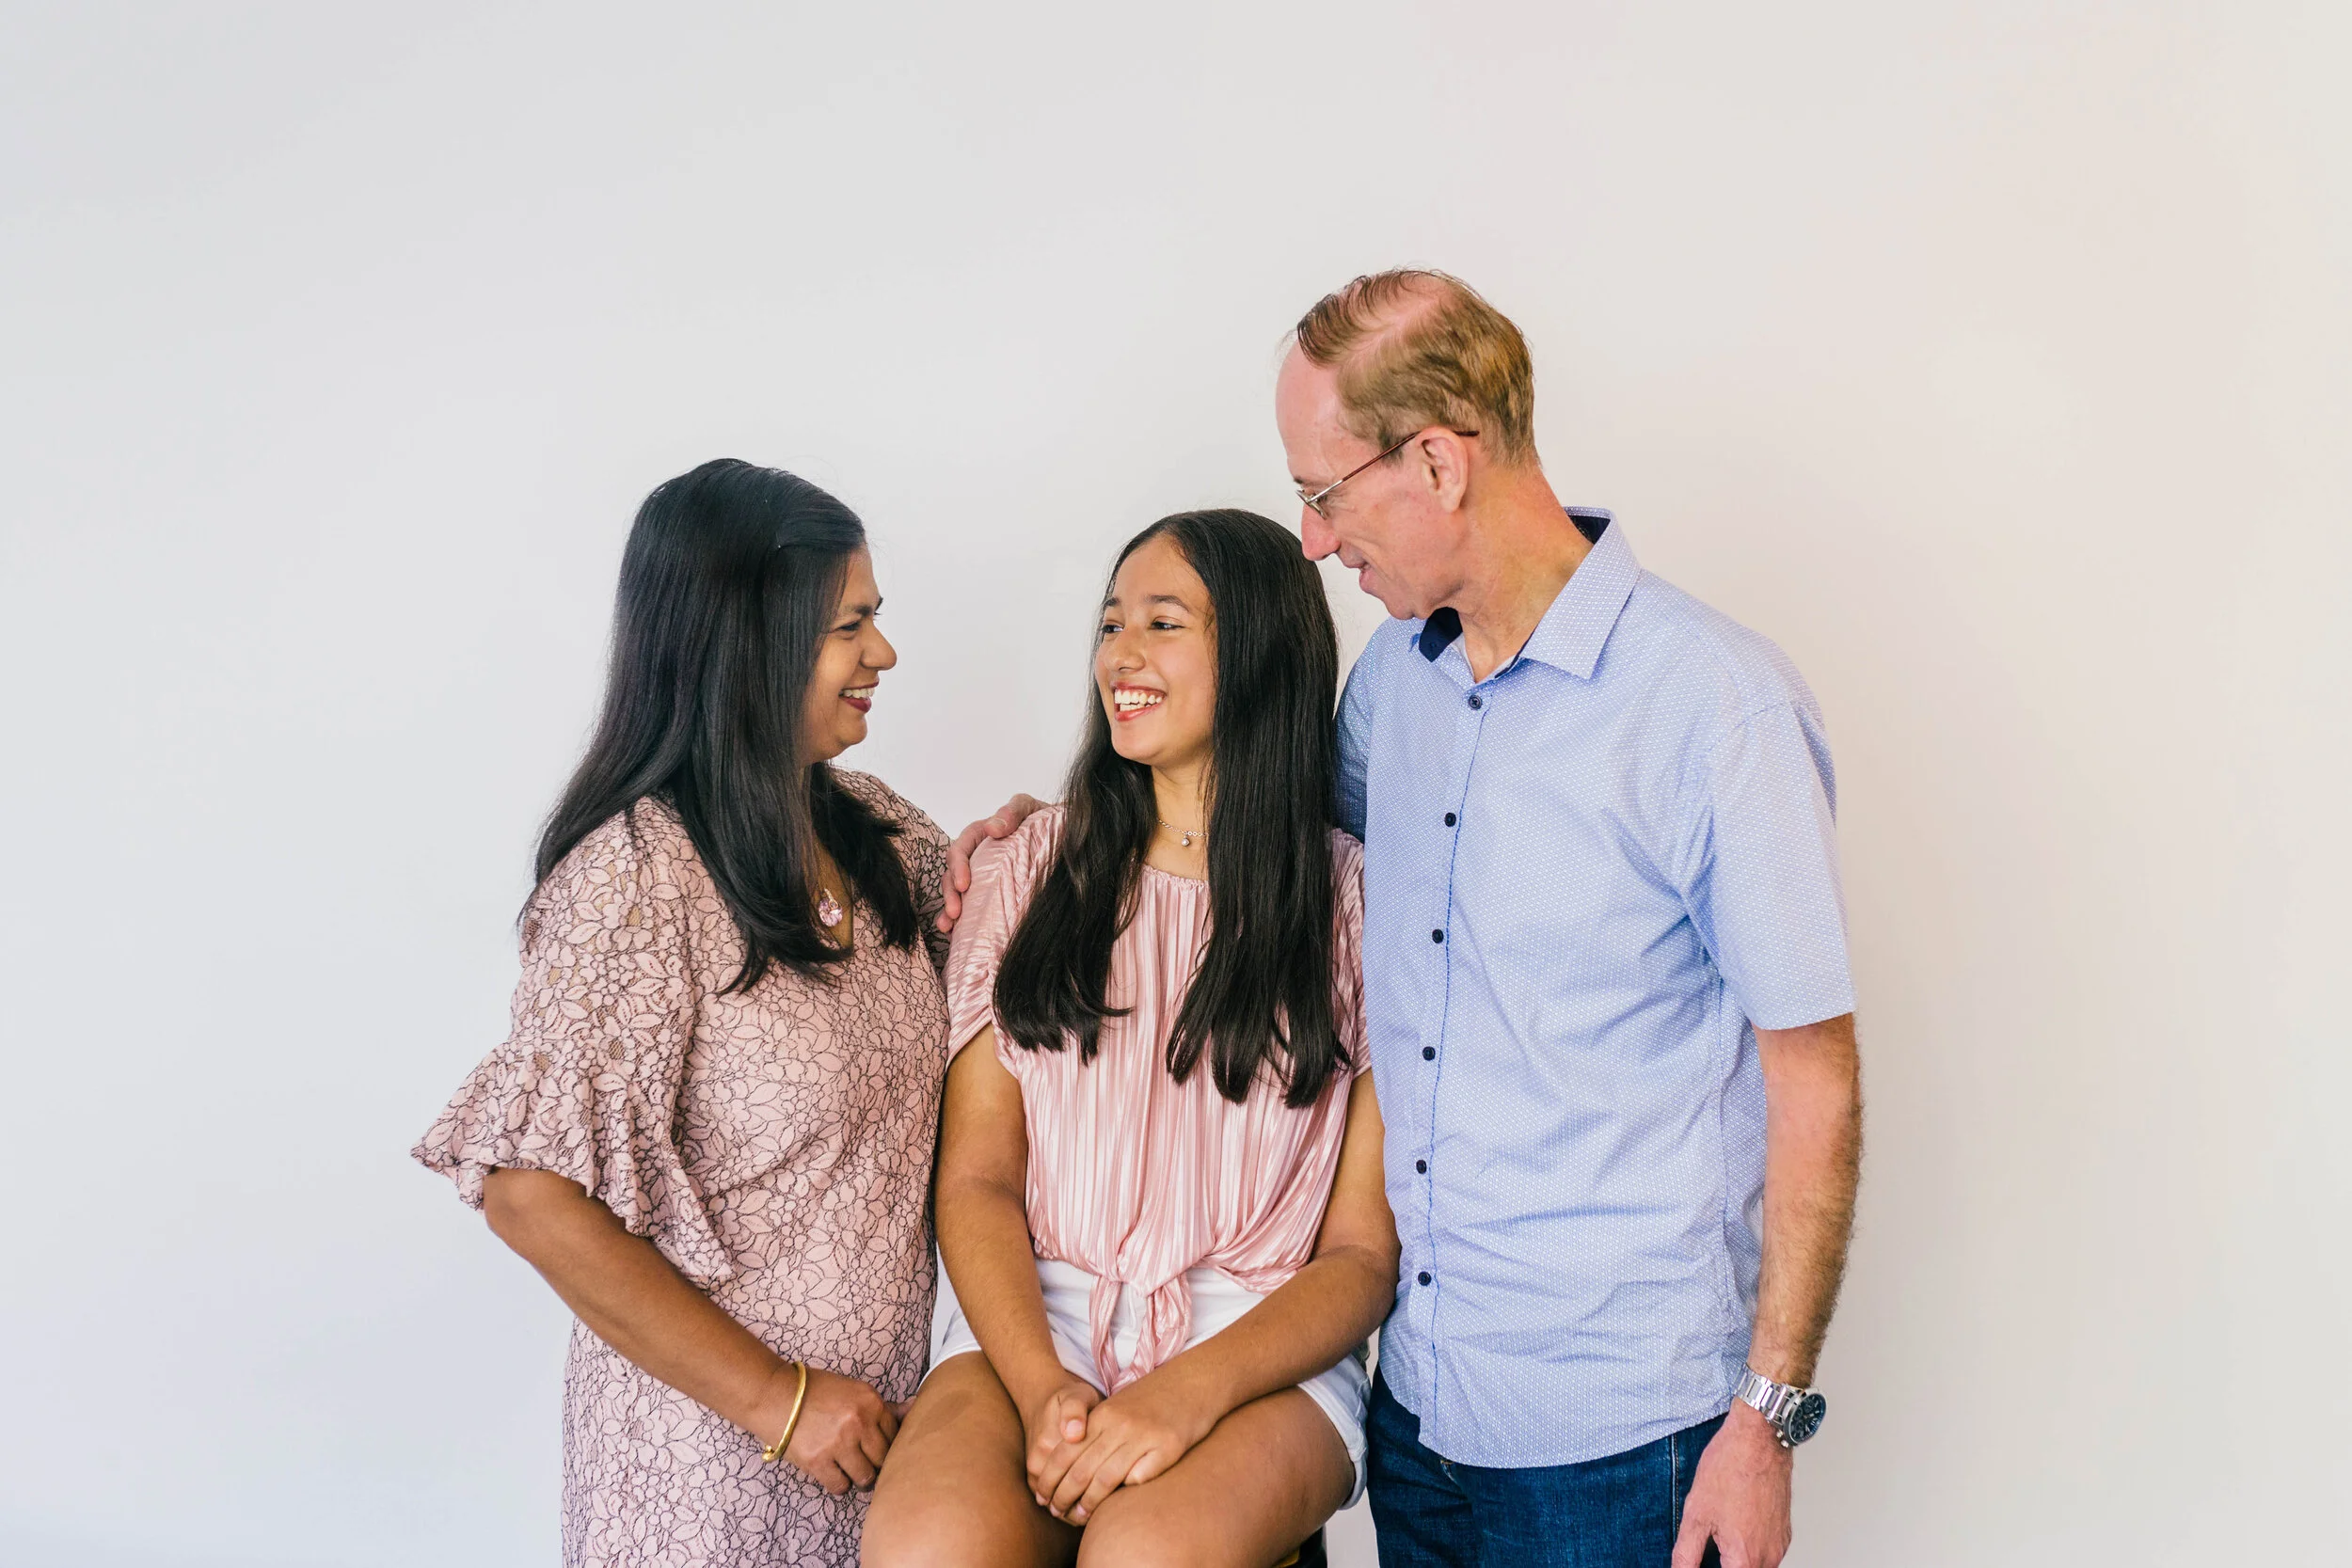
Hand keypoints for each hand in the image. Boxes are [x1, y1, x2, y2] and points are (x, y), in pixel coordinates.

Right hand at [759, 1363, 899, 1494]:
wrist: (775, 1394)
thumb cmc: (817, 1391)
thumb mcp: (855, 1390)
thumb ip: (885, 1406)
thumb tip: (916, 1406)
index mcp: (871, 1402)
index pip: (895, 1435)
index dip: (888, 1445)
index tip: (877, 1448)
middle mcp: (859, 1422)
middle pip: (883, 1459)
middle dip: (876, 1464)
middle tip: (865, 1461)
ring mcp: (839, 1443)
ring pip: (865, 1477)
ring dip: (859, 1476)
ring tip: (849, 1467)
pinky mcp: (818, 1461)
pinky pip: (841, 1486)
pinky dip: (839, 1484)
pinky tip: (833, 1472)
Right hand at [938, 794, 1045, 930]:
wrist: (1066, 836)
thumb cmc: (1044, 821)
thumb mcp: (1030, 809)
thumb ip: (1013, 812)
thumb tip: (993, 829)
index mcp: (981, 834)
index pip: (961, 848)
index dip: (958, 866)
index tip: (965, 885)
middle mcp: (977, 855)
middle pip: (953, 873)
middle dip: (950, 893)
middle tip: (955, 912)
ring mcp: (981, 875)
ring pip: (956, 891)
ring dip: (949, 909)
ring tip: (948, 926)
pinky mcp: (988, 892)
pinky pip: (969, 905)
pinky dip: (958, 919)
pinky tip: (954, 933)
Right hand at [1020, 1375, 1101, 1514]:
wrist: (1042, 1396)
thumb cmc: (1070, 1398)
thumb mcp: (1077, 1395)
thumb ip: (1075, 1410)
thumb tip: (1073, 1434)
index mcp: (1050, 1444)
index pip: (1075, 1480)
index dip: (1094, 1494)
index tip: (1111, 1498)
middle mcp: (1038, 1461)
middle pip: (1064, 1496)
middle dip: (1083, 1509)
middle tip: (1106, 1512)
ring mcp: (1034, 1470)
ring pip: (1055, 1503)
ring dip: (1073, 1512)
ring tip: (1094, 1513)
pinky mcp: (1033, 1474)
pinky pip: (1048, 1499)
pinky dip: (1064, 1508)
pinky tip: (1082, 1509)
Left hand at [1047, 1362, 1220, 1524]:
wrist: (1193, 1380)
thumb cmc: (1153, 1399)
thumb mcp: (1117, 1407)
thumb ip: (1096, 1431)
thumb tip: (1070, 1465)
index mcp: (1103, 1415)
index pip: (1065, 1452)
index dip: (1050, 1479)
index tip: (1043, 1497)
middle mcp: (1120, 1425)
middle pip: (1080, 1469)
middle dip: (1063, 1496)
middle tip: (1056, 1512)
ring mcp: (1144, 1436)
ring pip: (1105, 1479)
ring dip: (1088, 1504)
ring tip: (1079, 1517)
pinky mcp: (1168, 1447)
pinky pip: (1139, 1479)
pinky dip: (1125, 1493)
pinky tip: (1116, 1504)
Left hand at [1672, 1403, 1793, 1567]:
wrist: (1759, 1439)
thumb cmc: (1730, 1468)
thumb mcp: (1696, 1515)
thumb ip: (1686, 1554)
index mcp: (1745, 1559)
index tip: (1699, 1560)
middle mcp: (1769, 1557)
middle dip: (1722, 1566)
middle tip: (1704, 1551)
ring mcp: (1779, 1544)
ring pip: (1756, 1566)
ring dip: (1736, 1561)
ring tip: (1717, 1538)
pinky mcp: (1784, 1532)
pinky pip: (1766, 1552)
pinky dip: (1748, 1548)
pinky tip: (1732, 1527)